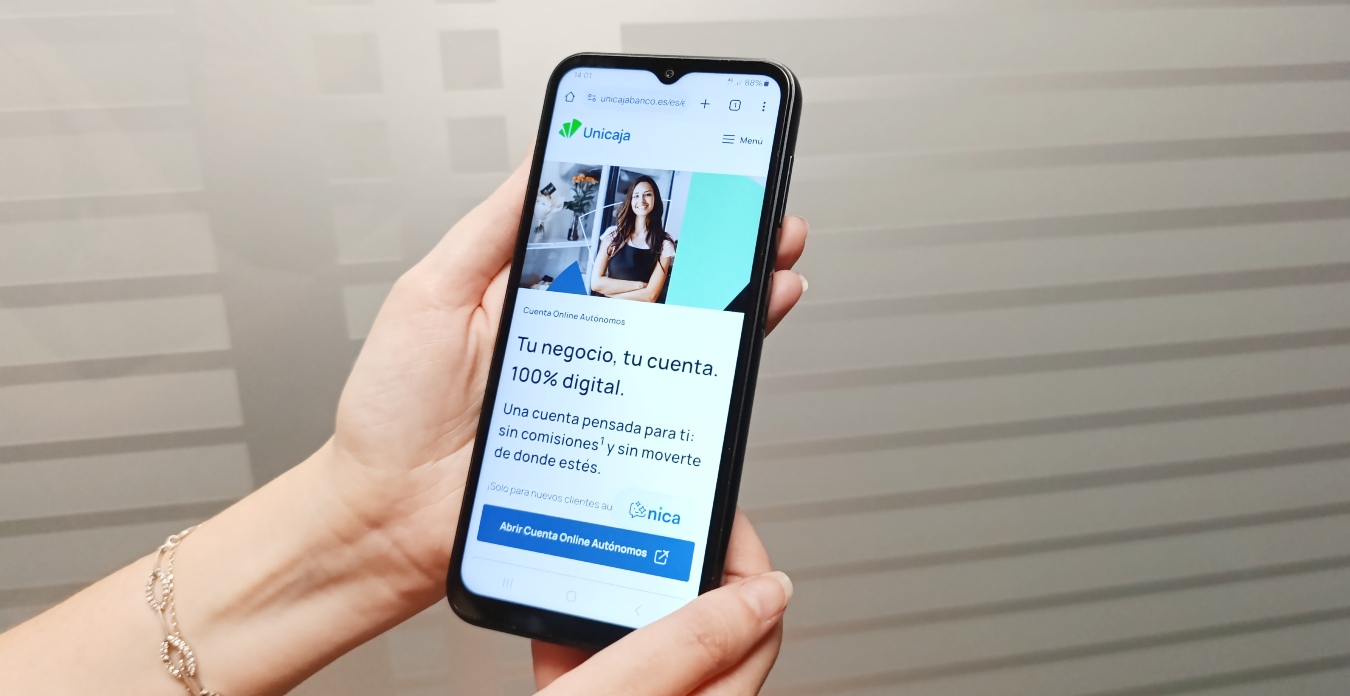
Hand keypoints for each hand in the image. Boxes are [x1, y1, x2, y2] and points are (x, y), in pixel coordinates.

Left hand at [324, 155, 808, 601]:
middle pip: (667, 293)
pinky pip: (670, 417)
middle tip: (769, 225)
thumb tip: (540, 160)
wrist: (383, 517)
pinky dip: (714, 391)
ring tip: (774, 277)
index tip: (709, 181)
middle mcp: (576, 346)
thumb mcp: (432, 293)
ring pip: (683, 349)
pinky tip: (738, 359)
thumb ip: (492, 231)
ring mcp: (599, 398)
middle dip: (727, 255)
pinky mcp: (611, 450)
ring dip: (739, 312)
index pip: (614, 244)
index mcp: (535, 299)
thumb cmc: (392, 412)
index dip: (665, 213)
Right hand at [532, 511, 788, 694]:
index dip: (737, 547)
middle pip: (699, 617)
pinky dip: (571, 629)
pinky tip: (550, 607)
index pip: (757, 611)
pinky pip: (591, 658)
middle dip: (670, 561)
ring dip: (616, 592)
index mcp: (714, 694)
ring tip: (594, 554)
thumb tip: (774, 590)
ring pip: (642, 635)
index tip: (708, 503)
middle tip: (643, 517)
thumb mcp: (630, 686)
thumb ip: (697, 639)